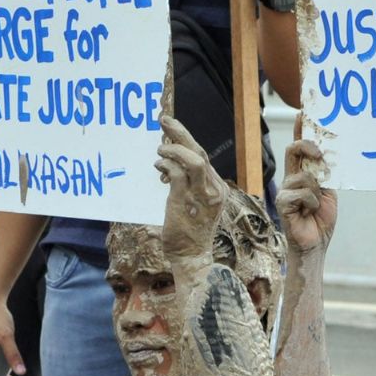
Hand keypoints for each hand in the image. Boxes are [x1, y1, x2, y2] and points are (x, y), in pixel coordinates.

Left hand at [155, 116, 228, 262]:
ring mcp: (202, 195)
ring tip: (160, 150)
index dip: (186, 141)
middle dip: (180, 133)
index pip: (203, 157)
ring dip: (173, 149)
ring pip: (193, 159)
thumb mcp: (191, 204)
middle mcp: (214, 189)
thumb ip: (185, 184)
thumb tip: (166, 167)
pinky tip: (158, 166)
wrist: (191, 256)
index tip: (172, 129)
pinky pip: (177, 173)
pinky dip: (166, 165)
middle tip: (164, 119)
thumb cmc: (188, 232)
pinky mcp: (186, 201)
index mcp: (217, 188)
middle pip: (200, 152)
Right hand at [277, 139, 336, 253]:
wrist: (315, 244)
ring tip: (315, 206)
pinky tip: (308, 213)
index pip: (298, 147)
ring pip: (304, 176)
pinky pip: (302, 193)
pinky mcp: (282, 203)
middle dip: (308, 146)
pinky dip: (312, 203)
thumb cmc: (320, 219)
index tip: (303, 113)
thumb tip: (328, 155)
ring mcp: (285, 190)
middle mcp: (290, 178)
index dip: (299, 129)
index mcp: (301, 174)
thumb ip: (325, 174)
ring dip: (317, 191)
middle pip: (292, 149)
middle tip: (320, 154)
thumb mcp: (328, 191)